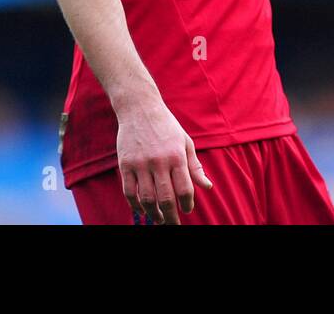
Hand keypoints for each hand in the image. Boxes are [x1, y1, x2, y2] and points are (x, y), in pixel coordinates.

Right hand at [115, 97, 213, 223]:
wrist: (139, 108)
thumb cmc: (166, 126)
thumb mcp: (185, 142)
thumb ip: (195, 167)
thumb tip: (207, 187)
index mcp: (176, 156)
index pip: (184, 189)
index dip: (187, 205)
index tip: (187, 210)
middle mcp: (159, 161)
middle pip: (166, 198)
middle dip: (171, 217)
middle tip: (173, 225)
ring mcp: (140, 163)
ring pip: (146, 198)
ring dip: (153, 214)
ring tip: (158, 220)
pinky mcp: (125, 164)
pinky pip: (129, 191)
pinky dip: (135, 205)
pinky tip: (142, 209)